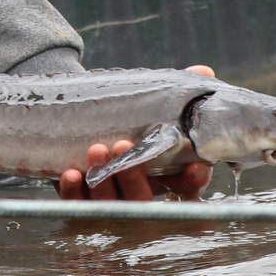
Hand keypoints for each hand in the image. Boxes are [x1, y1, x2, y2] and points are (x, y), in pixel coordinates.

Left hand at [57, 65, 215, 201]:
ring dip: (102, 180)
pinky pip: (77, 204)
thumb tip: (204, 71)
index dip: (193, 180)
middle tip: (122, 145)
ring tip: (96, 149)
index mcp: (163, 174)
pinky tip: (71, 174)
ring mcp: (108, 198)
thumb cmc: (130, 117)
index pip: (186, 187)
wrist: (86, 118)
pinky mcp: (80, 198)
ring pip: (109, 203)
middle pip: (141, 198)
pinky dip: (73, 192)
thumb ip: (179, 92)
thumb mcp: (153, 104)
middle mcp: (138, 191)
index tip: (195, 166)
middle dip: (133, 176)